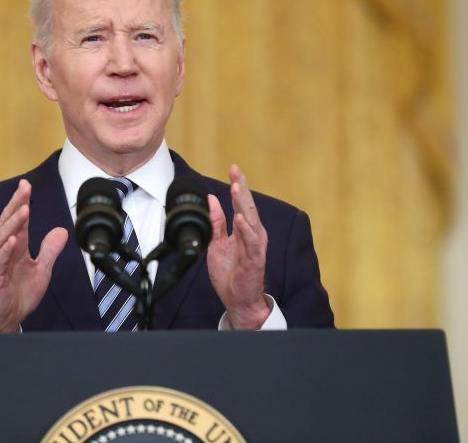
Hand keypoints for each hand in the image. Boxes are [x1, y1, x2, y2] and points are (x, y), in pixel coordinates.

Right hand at [0, 179, 67, 332]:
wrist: (8, 319)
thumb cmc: (20, 293)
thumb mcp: (42, 269)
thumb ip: (50, 250)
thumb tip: (61, 230)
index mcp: (16, 247)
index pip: (18, 220)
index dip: (21, 202)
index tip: (26, 184)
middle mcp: (5, 251)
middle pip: (8, 223)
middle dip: (16, 204)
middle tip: (24, 188)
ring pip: (2, 238)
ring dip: (13, 223)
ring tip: (23, 209)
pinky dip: (5, 250)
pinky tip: (13, 240)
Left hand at [207, 165, 270, 328]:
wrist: (238, 300)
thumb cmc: (231, 273)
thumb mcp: (217, 243)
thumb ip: (217, 222)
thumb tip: (212, 199)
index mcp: (245, 229)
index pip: (242, 203)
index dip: (238, 185)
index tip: (233, 168)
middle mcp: (253, 234)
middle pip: (248, 206)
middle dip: (242, 187)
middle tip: (236, 171)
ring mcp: (255, 247)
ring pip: (250, 220)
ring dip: (243, 204)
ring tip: (237, 188)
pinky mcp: (254, 260)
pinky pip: (250, 242)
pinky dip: (245, 229)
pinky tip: (240, 218)